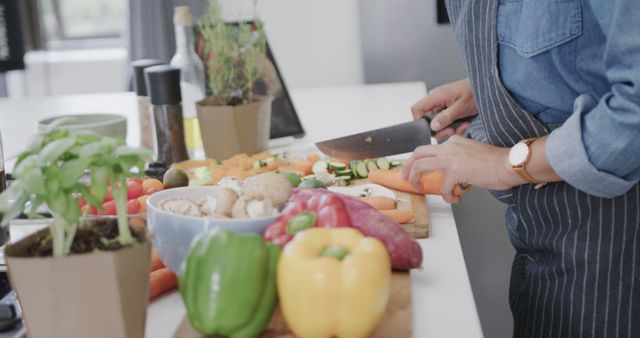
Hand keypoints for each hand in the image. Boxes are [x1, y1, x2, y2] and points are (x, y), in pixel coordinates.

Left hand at [401, 135, 524, 202]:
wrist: (510, 163)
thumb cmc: (497, 162)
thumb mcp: (472, 154)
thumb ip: (458, 160)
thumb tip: (450, 175)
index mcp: (453, 141)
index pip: (429, 149)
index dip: (420, 160)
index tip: (417, 169)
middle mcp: (449, 146)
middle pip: (417, 153)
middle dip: (407, 166)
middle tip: (405, 178)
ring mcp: (450, 158)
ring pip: (420, 166)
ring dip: (416, 180)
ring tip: (420, 190)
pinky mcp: (455, 171)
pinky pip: (443, 187)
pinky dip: (446, 196)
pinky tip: (455, 199)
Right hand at [411, 79, 476, 139]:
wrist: (488, 88)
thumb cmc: (475, 92)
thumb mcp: (461, 107)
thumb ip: (446, 117)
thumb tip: (432, 126)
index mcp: (435, 96)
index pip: (416, 110)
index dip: (420, 122)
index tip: (432, 130)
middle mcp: (436, 100)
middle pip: (427, 119)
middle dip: (440, 128)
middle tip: (452, 130)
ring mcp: (441, 104)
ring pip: (437, 122)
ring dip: (449, 128)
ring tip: (462, 125)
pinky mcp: (448, 109)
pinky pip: (445, 121)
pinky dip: (454, 125)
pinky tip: (464, 123)